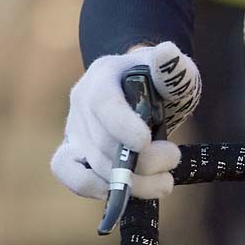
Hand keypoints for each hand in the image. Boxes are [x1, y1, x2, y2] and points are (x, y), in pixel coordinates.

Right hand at [51, 42, 200, 199]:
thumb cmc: (160, 82)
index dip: (121, 126)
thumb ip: (172, 68)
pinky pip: (70, 176)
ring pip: (92, 165)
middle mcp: (81, 101)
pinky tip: (128, 192)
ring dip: (132, 183)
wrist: (145, 92)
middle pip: (102, 142)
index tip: (145, 141)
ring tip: (164, 182)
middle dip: (142, 161)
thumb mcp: (173, 72)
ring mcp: (74, 128)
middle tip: (174, 158)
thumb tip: (167, 52)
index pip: (103, 103)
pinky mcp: (72, 152)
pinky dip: (96, 189)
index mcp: (103, 74)